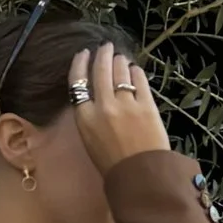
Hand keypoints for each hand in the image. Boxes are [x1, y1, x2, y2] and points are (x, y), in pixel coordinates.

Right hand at [69, 42, 169, 170]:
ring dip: (119, 61)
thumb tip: (96, 95)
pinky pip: (139, 80)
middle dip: (102, 55)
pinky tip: (135, 70)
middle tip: (106, 47)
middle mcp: (103, 106)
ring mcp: (125, 104)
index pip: (77, 81)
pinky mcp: (146, 105)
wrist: (140, 175)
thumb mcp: (90, 140)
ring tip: (120, 58)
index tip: (83, 53)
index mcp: (85, 117)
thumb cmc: (113, 164)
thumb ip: (90, 116)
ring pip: (120, 72)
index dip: (80, 63)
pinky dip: (136, 72)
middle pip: (100, 70)